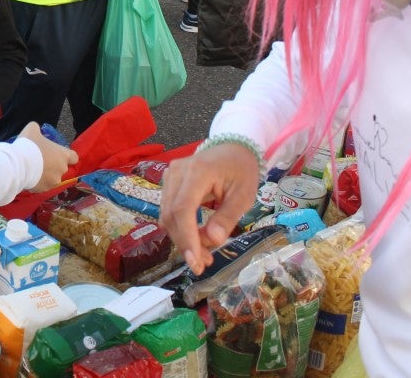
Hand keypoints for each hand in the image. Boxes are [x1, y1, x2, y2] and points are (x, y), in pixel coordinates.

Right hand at [18, 122, 78, 191]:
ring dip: (46, 175)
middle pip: (62, 168)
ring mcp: (54, 181)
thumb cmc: (29, 145)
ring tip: (33, 170)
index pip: (74, 157)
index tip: (58, 155)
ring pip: (53, 178)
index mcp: (63, 155)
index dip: (67, 156)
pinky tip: (29, 177)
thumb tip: (36, 130)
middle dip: (54, 165)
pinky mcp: (44, 190)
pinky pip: (43, 185)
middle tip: (41, 161)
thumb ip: (37, 129)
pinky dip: (38, 182)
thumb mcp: (32, 130)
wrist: (18, 165)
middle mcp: (62, 169)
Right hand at [159, 143, 259, 274]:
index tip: (195, 262)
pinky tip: (195, 238)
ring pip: (166, 215)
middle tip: (203, 263)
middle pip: (171, 214)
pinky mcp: (169, 181)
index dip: (187, 237)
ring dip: (182, 238)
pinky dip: (180, 227)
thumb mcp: (244, 195)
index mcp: (198, 172)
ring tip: (203, 254)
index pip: (183, 209)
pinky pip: (168, 209)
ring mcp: (170, 175)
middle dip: (185, 243)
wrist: (233, 147)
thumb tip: (213, 240)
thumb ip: (228, 217)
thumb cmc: (241, 170)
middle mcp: (177, 172)